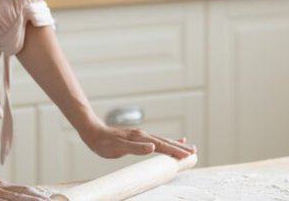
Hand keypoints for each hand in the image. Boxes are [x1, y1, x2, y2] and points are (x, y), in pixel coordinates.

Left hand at [80, 124, 196, 160]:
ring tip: (190, 147)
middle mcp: (144, 136)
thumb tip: (153, 147)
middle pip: (166, 142)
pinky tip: (173, 141)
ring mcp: (142, 136)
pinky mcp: (139, 138)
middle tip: (194, 152)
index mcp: (141, 138)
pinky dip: (168, 141)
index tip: (188, 156)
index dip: (175, 151)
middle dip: (180, 148)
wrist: (94, 132)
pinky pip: (158, 139)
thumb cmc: (104, 143)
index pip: (162, 146)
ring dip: (176, 145)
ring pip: (163, 140)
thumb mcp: (118, 147)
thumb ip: (136, 148)